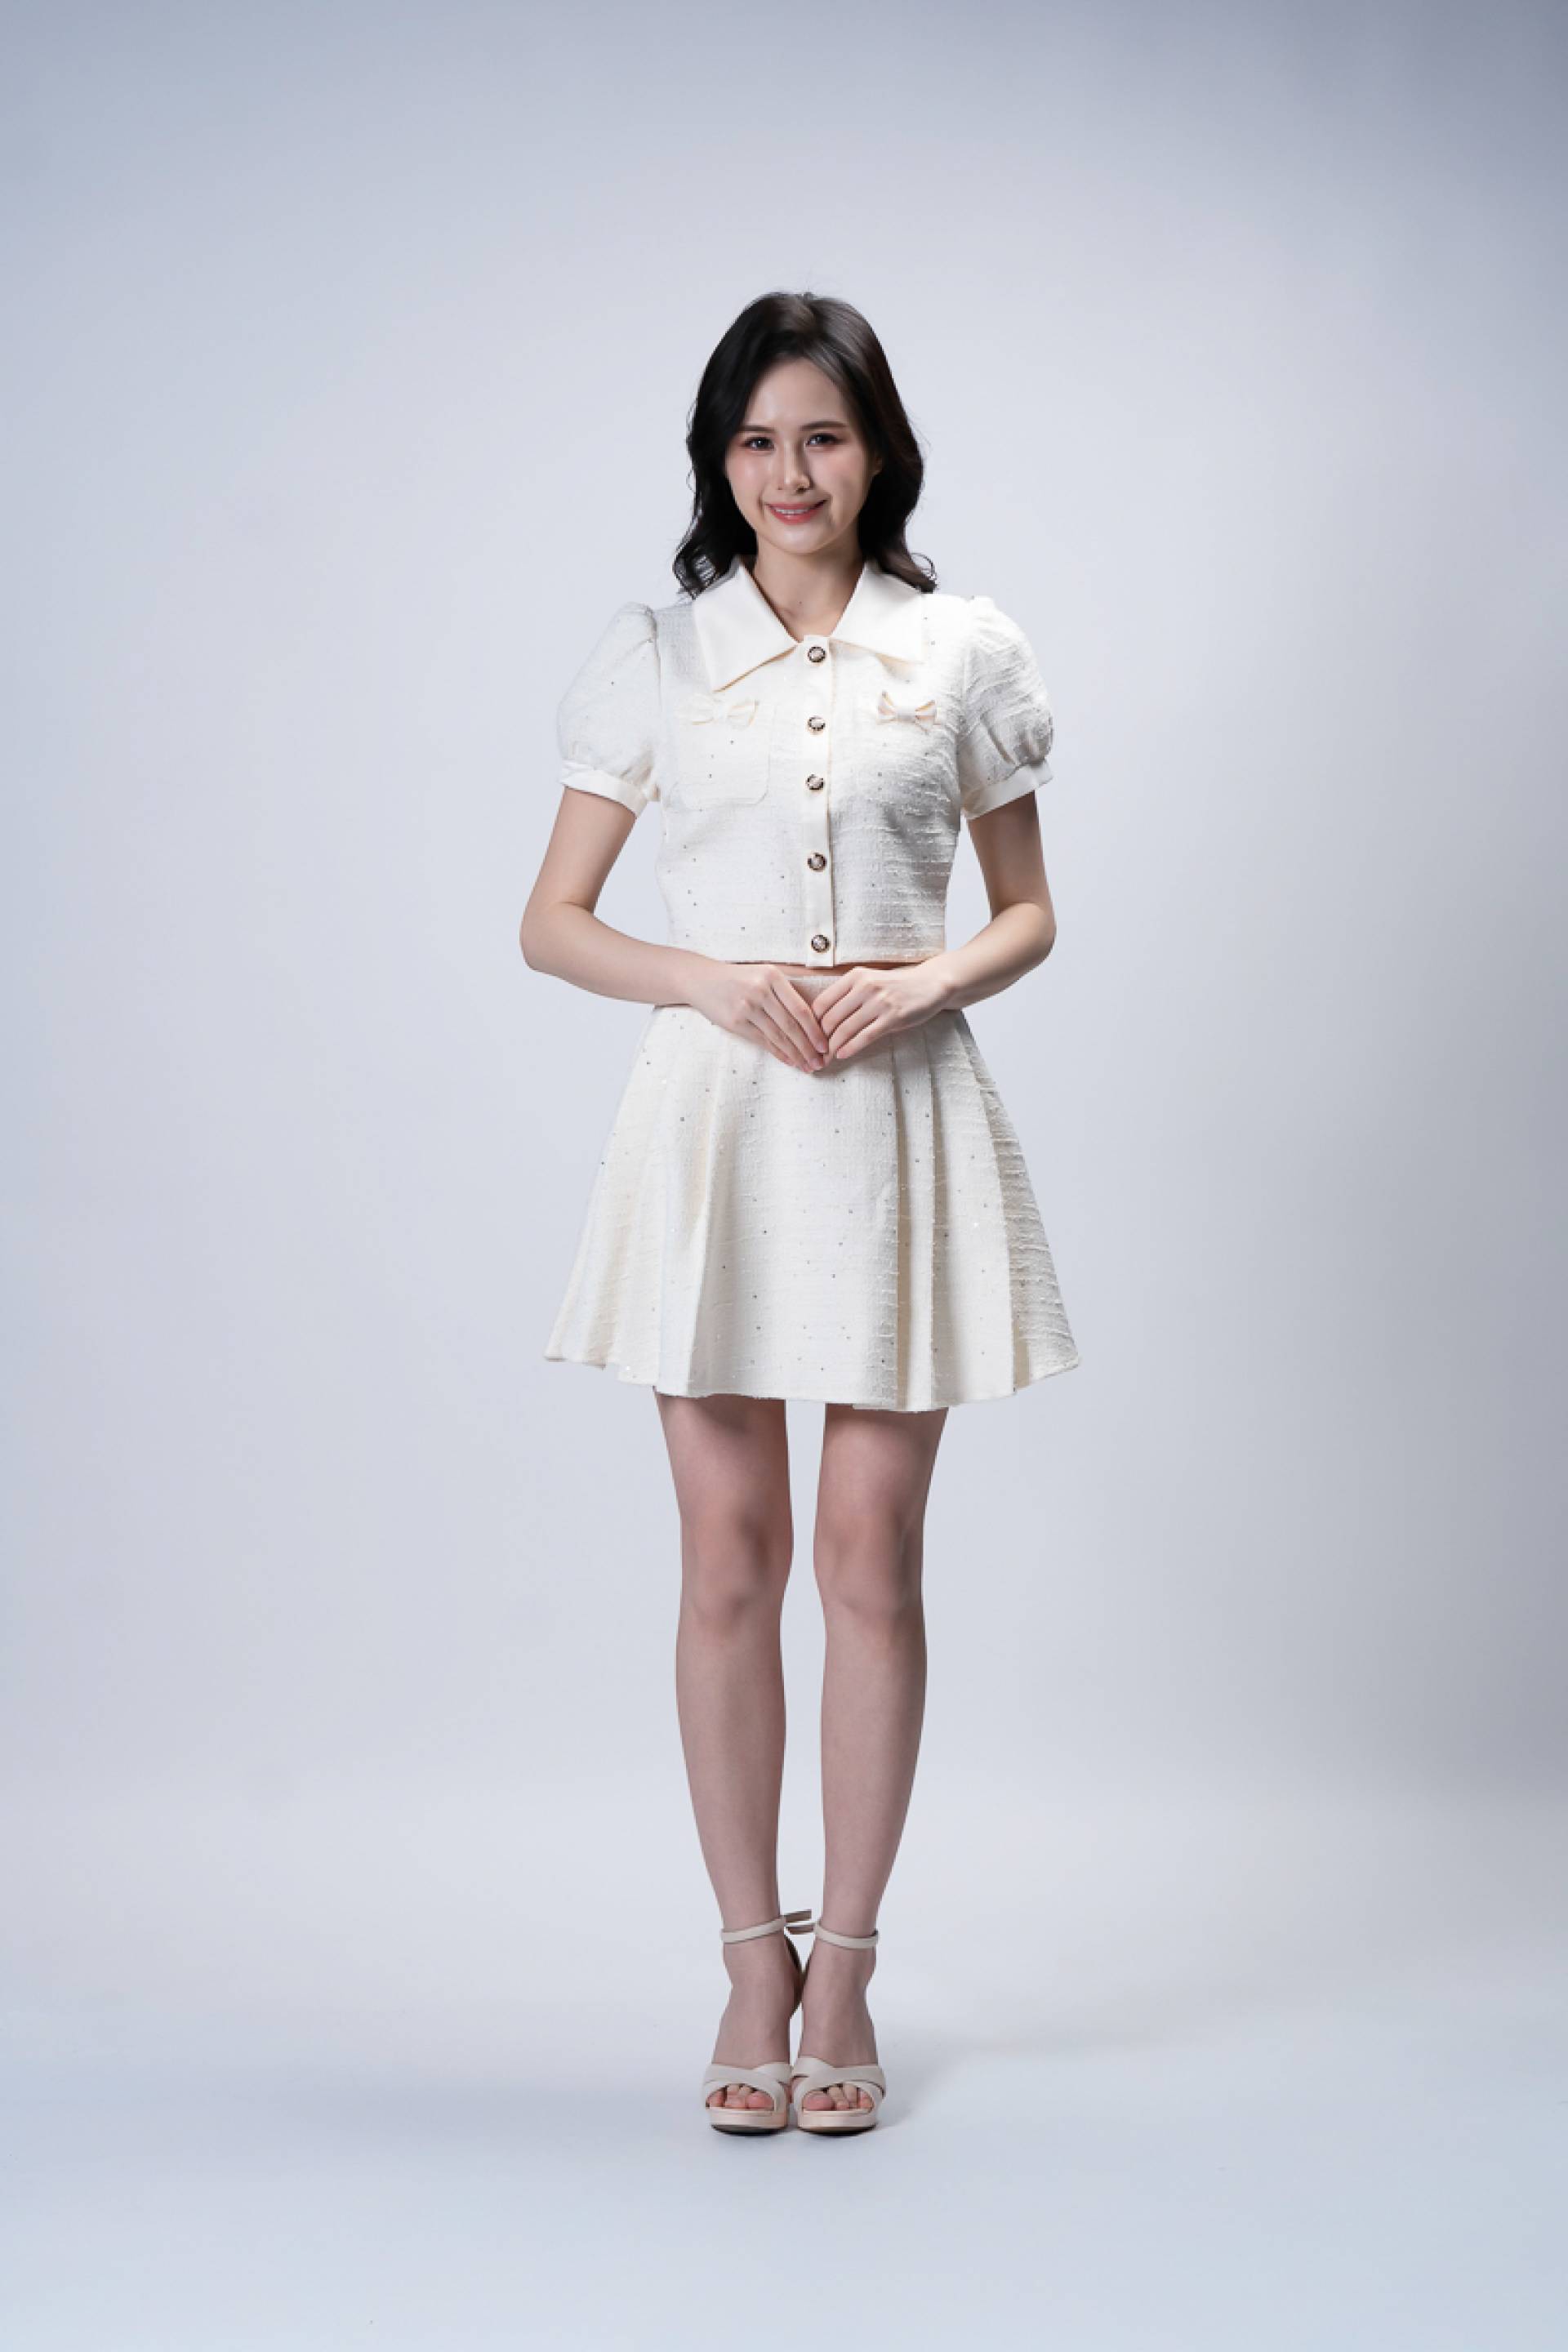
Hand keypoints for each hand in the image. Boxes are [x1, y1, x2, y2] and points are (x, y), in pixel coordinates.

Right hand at [685, 961, 832, 1071]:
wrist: (702, 980)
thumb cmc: (739, 979)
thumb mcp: (763, 974)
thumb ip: (786, 991)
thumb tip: (814, 1020)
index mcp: (773, 977)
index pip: (801, 1009)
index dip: (815, 1031)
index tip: (825, 1046)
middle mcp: (761, 991)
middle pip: (792, 1026)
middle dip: (808, 1048)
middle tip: (820, 1063)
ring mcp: (747, 1007)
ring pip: (778, 1036)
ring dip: (796, 1055)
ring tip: (807, 1066)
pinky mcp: (736, 1022)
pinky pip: (763, 1041)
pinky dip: (779, 1053)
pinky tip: (790, 1061)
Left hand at [811, 962, 951, 1062]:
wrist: (929, 984)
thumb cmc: (894, 986)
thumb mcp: (868, 981)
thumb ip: (847, 996)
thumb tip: (820, 1021)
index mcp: (854, 977)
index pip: (822, 1003)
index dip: (810, 1023)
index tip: (807, 1037)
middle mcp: (865, 987)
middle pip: (830, 1018)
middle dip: (819, 1040)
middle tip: (813, 1054)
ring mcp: (879, 1002)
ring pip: (846, 1029)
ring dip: (832, 1048)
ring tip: (825, 1059)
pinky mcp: (893, 1018)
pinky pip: (865, 1036)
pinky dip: (850, 1048)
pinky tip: (842, 1055)